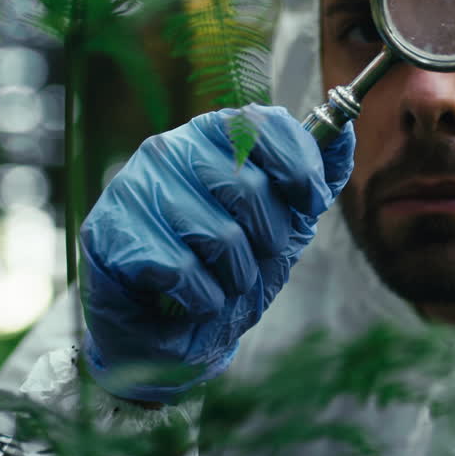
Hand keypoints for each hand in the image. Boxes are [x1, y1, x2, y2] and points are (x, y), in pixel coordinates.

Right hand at [78, 105, 353, 402]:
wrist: (169, 332)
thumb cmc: (226, 268)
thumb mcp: (285, 222)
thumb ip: (316, 178)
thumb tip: (347, 131)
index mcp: (213, 136)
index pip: (263, 123)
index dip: (299, 166)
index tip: (309, 203)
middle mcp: (171, 149)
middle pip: (248, 186)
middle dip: (268, 238)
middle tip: (253, 258)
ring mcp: (135, 187)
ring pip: (219, 234)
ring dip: (235, 276)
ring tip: (220, 282)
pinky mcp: (107, 231)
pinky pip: (180, 268)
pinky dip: (201, 297)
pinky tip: (189, 298)